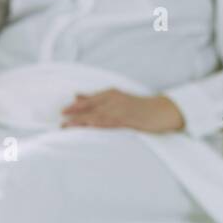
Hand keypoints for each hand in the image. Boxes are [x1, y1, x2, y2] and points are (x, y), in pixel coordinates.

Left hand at [60, 89, 184, 132]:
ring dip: (82, 122)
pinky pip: (109, 123)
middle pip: (90, 107)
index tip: (62, 112)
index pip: (89, 100)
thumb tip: (76, 96)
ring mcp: (120, 109)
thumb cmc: (139, 106)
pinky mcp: (127, 119)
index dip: (75, 106)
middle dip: (75, 114)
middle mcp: (114, 99)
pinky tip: (89, 129)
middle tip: (61, 122)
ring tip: (68, 128)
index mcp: (111, 93)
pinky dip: (97, 126)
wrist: (162, 110)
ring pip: (97, 116)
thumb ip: (96, 98)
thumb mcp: (117, 99)